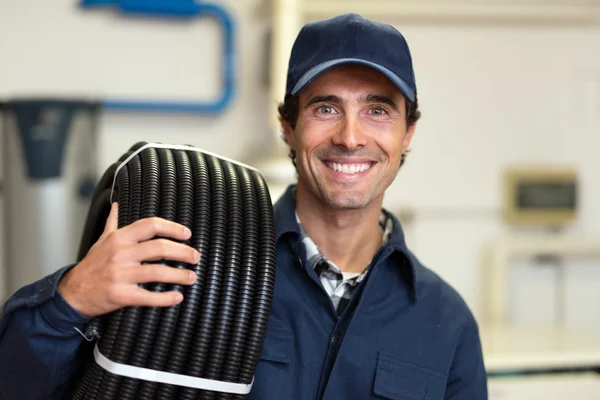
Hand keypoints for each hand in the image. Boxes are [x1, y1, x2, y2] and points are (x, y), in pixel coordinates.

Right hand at [58, 202, 199, 317]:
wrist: (72, 292)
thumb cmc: (92, 265)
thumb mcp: (101, 241)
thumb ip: (113, 223)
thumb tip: (117, 205)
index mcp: (119, 238)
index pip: (151, 226)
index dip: (172, 228)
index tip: (187, 234)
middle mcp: (120, 254)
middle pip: (159, 248)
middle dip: (182, 252)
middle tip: (195, 257)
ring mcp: (120, 274)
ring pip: (157, 272)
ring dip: (179, 275)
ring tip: (191, 277)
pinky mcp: (120, 295)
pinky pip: (147, 297)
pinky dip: (165, 298)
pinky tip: (177, 297)